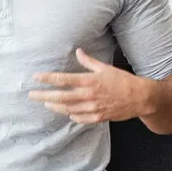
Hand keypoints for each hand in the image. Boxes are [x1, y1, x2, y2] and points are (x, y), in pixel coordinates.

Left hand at [30, 50, 154, 124]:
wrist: (140, 98)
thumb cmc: (123, 81)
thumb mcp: (105, 68)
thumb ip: (89, 62)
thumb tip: (78, 51)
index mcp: (89, 82)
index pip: (63, 80)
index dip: (47, 79)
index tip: (35, 78)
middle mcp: (88, 96)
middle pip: (60, 97)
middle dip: (43, 95)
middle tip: (31, 95)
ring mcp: (92, 109)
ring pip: (67, 109)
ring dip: (55, 106)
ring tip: (46, 103)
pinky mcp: (98, 117)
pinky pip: (80, 119)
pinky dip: (72, 116)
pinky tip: (67, 113)